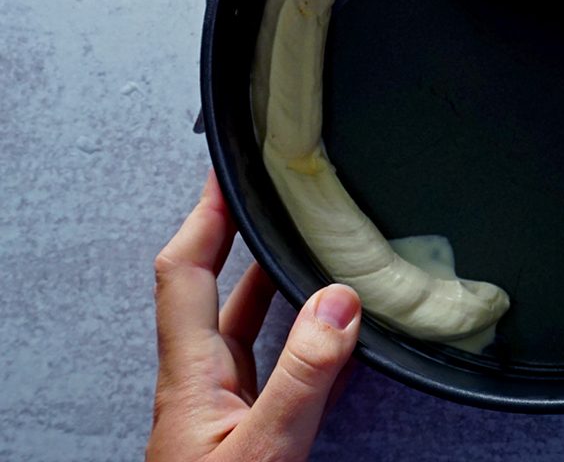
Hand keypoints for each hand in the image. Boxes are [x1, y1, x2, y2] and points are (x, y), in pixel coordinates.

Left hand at [148, 172, 361, 461]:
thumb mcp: (264, 448)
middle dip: (239, 235)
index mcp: (191, 376)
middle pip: (212, 288)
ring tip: (304, 246)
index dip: (204, 215)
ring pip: (243, 325)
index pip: (186, 271)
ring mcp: (221, 407)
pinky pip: (272, 364)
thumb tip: (336, 303)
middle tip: (271, 197)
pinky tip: (328, 331)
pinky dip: (299, 335)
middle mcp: (200, 383)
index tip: (226, 171)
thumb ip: (302, 376)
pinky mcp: (246, 429)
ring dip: (269, 281)